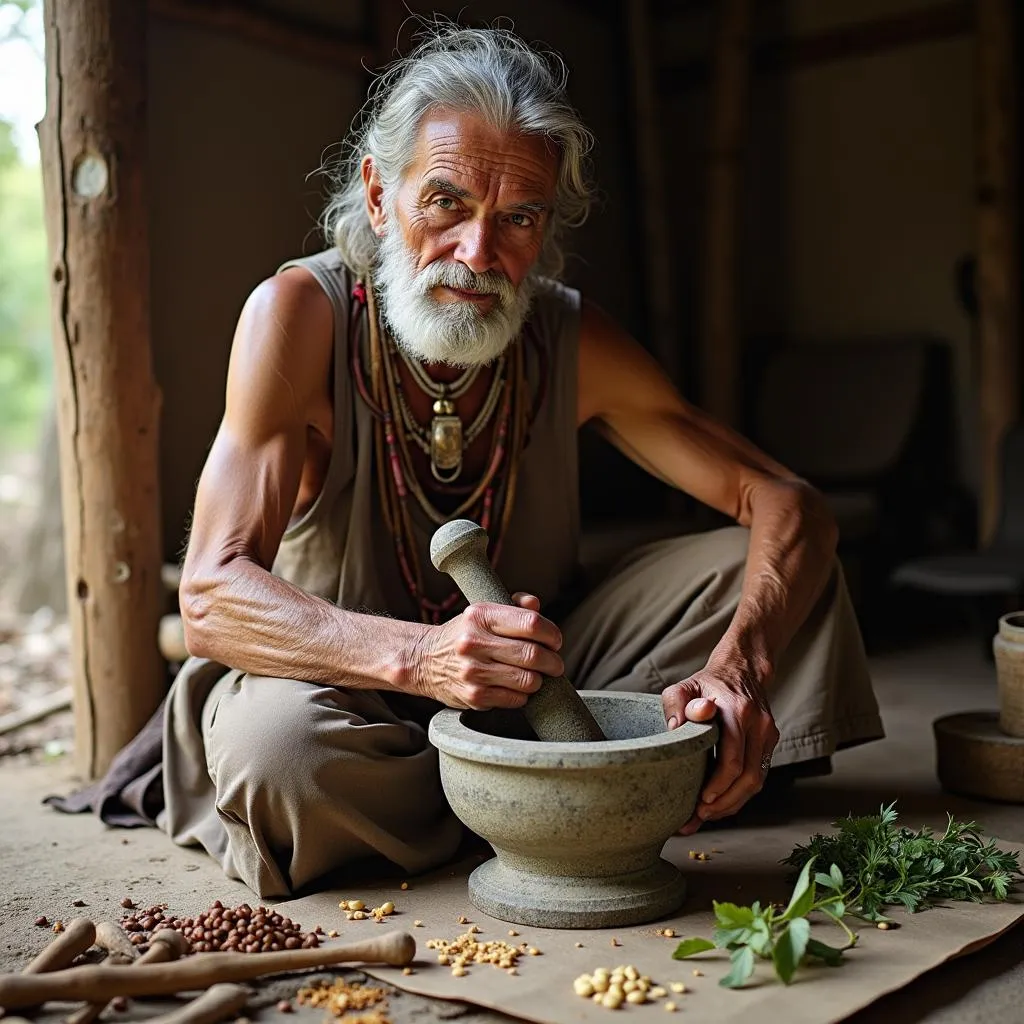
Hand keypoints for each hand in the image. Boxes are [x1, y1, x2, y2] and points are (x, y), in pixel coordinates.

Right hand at [412, 593, 563, 709]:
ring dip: (539, 680)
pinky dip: (523, 695)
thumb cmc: (464, 634)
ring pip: (528, 680)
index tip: (555, 641)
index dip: (552, 634)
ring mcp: (473, 671)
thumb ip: (513, 606)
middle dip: (553, 662)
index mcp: (481, 615)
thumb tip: (535, 604)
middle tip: (555, 664)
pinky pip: (516, 699)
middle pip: (533, 654)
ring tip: (535, 676)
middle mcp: (474, 642)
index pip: (531, 623)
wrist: (424, 660)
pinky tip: (515, 687)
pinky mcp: (474, 695)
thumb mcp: (483, 612)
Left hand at [661, 659, 779, 834]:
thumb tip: (676, 728)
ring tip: (707, 815)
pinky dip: (740, 793)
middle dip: (724, 803)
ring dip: (733, 803)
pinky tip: (721, 803)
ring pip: (757, 782)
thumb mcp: (683, 686)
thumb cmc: (707, 683)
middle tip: (699, 815)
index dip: (719, 785)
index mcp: (737, 711)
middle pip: (748, 778)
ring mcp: (768, 735)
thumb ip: (676, 704)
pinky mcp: (770, 743)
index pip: (733, 760)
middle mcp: (758, 725)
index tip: (701, 801)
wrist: (742, 670)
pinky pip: (759, 776)